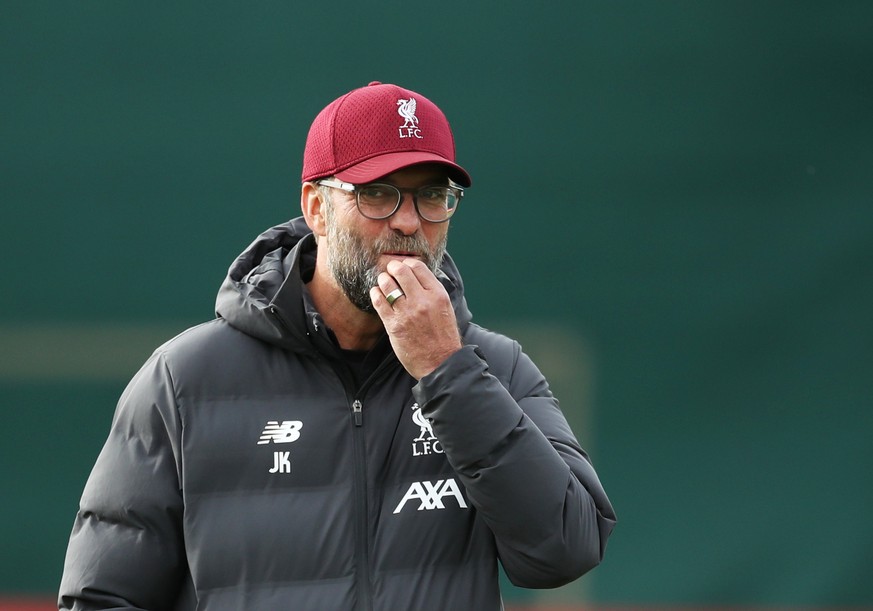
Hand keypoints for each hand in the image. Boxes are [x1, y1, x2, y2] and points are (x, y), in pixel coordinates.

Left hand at [369, 258, 461, 379]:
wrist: (441, 364)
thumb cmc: (444, 338)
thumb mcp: (446, 309)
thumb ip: (433, 293)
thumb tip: (418, 277)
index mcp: (438, 295)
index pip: (418, 267)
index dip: (407, 263)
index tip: (403, 266)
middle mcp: (422, 301)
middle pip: (401, 271)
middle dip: (392, 267)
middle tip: (390, 270)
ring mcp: (407, 312)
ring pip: (387, 284)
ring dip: (383, 279)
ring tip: (383, 282)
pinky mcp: (394, 325)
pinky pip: (379, 302)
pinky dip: (375, 294)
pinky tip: (377, 294)